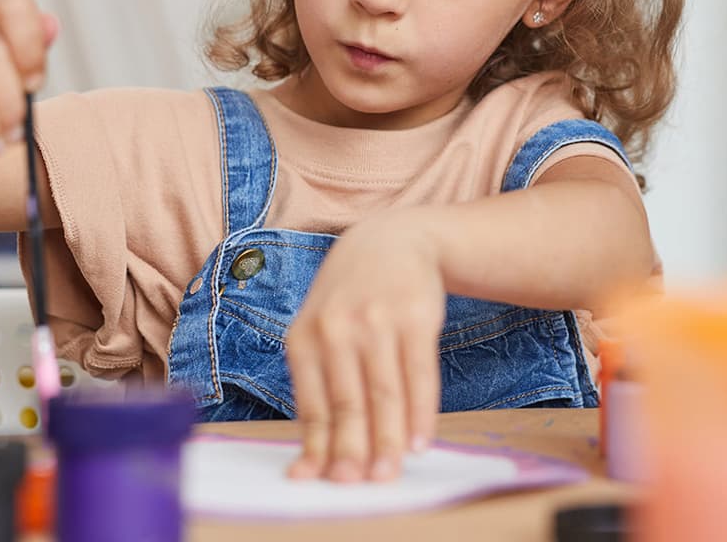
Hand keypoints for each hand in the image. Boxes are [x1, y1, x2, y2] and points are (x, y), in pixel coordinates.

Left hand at [285, 213, 445, 482]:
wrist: (389, 241)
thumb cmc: (348, 300)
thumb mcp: (320, 331)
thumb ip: (318, 385)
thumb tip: (318, 453)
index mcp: (304, 338)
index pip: (313, 405)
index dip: (321, 446)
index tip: (327, 480)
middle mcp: (337, 328)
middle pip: (348, 403)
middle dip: (354, 449)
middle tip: (359, 484)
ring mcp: (378, 321)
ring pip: (384, 394)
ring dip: (390, 439)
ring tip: (391, 472)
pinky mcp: (415, 317)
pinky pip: (419, 374)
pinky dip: (421, 412)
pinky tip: (423, 440)